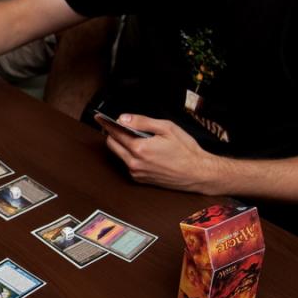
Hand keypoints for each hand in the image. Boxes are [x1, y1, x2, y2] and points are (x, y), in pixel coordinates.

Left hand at [95, 113, 220, 193]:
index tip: (100, 117)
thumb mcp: (166, 128)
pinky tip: (143, 150)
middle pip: (112, 145)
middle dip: (113, 134)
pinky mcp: (140, 180)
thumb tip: (123, 118)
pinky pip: (128, 164)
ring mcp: (136, 173)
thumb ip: (142, 122)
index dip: (107, 123)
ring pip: (119, 155)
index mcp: (139, 149)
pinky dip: (130, 155)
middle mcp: (134, 163)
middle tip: (120, 126)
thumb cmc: (185, 150)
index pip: (114, 133)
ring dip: (122, 145)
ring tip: (136, 137)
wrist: (198, 173)